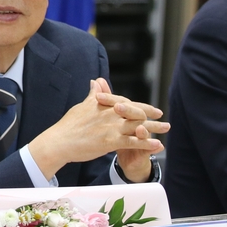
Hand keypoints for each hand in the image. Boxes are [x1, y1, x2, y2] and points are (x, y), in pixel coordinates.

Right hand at [28, 79, 167, 179]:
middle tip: (164, 120)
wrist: (59, 141)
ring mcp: (111, 127)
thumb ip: (93, 95)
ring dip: (155, 129)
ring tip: (166, 130)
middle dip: (152, 116)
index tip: (153, 110)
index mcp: (105, 106)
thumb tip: (97, 81)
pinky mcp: (110, 141)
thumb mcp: (82, 106)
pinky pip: (133, 142)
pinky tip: (158, 145)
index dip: (142, 107)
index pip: (128, 103)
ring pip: (138, 126)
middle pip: (137, 113)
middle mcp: (111, 114)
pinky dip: (147, 143)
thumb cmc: (69, 125)